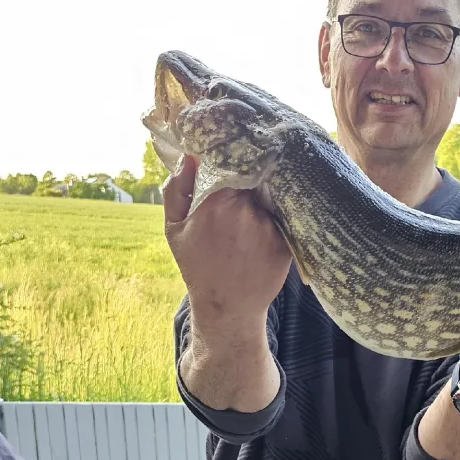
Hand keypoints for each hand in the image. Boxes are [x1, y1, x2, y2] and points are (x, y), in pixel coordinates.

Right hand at [162, 154, 292, 329]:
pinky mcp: (285, 240)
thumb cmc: (197, 265)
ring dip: (265, 194)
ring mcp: (267, 226)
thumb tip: (190, 155)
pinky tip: (268, 224)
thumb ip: (177, 189)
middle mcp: (244, 211)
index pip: (231, 162)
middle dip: (251, 173)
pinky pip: (283, 215)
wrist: (227, 307)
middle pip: (254, 176)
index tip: (234, 152)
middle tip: (250, 172)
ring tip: (259, 201)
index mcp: (214, 203)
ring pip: (270, 195)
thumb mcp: (174, 229)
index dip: (234, 157)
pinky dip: (277, 214)